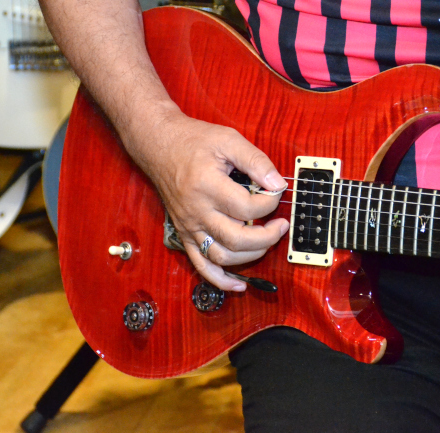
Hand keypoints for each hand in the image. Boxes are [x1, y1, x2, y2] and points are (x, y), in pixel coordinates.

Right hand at [126, 109, 288, 291]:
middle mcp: (196, 211)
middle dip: (268, 236)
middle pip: (237, 239)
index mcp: (207, 186)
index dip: (270, 203)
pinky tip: (239, 285)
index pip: (247, 207)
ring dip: (251, 256)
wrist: (157, 144)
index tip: (277, 192)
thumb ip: (255, 161)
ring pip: (223, 257)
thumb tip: (277, 184)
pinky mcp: (185, 235)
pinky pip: (201, 266)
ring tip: (267, 241)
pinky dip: (221, 281)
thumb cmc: (193, 141)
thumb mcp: (228, 140)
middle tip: (281, 225)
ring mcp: (189, 226)